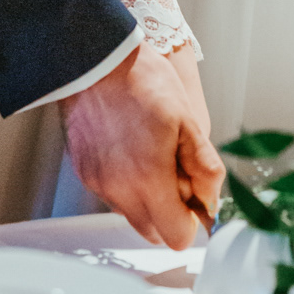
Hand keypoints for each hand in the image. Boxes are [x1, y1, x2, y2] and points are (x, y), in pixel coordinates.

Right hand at [62, 39, 224, 249]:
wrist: (95, 56)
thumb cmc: (142, 80)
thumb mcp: (188, 119)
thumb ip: (204, 168)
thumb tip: (211, 202)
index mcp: (149, 179)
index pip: (176, 237)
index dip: (192, 220)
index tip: (195, 194)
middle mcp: (118, 189)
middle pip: (153, 231)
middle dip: (169, 211)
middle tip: (175, 170)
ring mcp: (97, 182)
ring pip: (131, 212)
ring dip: (146, 196)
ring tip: (151, 152)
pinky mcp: (83, 171)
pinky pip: (111, 193)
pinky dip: (125, 182)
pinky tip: (130, 146)